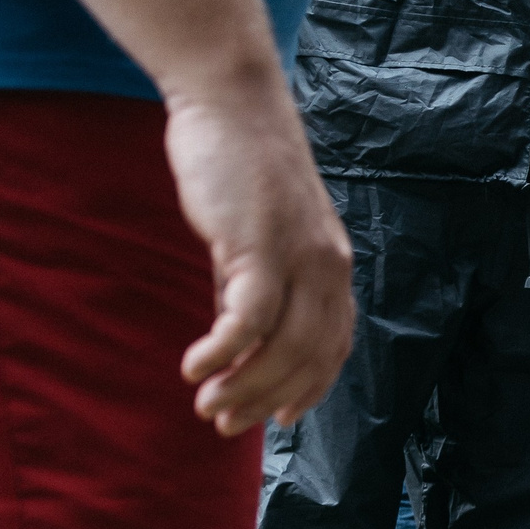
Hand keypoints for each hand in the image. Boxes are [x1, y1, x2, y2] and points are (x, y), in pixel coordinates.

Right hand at [165, 74, 354, 435]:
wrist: (232, 104)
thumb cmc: (240, 170)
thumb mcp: (258, 237)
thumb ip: (254, 283)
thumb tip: (238, 336)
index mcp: (334, 267)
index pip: (333, 347)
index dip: (308, 389)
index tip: (277, 418)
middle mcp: (328, 267)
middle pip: (308, 358)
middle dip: (266, 399)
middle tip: (225, 424)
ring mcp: (299, 257)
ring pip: (281, 347)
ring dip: (242, 386)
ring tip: (206, 406)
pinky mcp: (260, 246)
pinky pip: (248, 318)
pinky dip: (224, 352)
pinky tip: (195, 368)